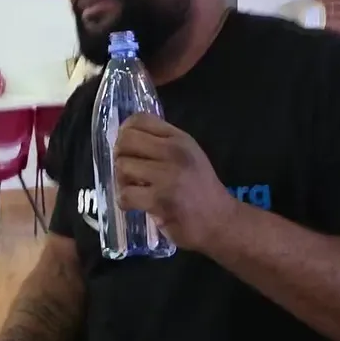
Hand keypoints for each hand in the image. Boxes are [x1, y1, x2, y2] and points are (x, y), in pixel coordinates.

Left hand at [112, 113, 238, 249]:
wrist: (220, 221)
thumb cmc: (200, 189)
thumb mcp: (188, 155)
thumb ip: (162, 143)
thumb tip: (125, 139)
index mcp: (179, 139)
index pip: (140, 119)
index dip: (125, 132)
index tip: (127, 148)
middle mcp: (174, 152)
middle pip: (126, 140)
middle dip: (120, 156)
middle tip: (127, 170)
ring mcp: (167, 176)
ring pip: (122, 167)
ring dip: (122, 181)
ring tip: (134, 189)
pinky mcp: (160, 200)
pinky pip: (125, 194)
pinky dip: (125, 201)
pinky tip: (135, 204)